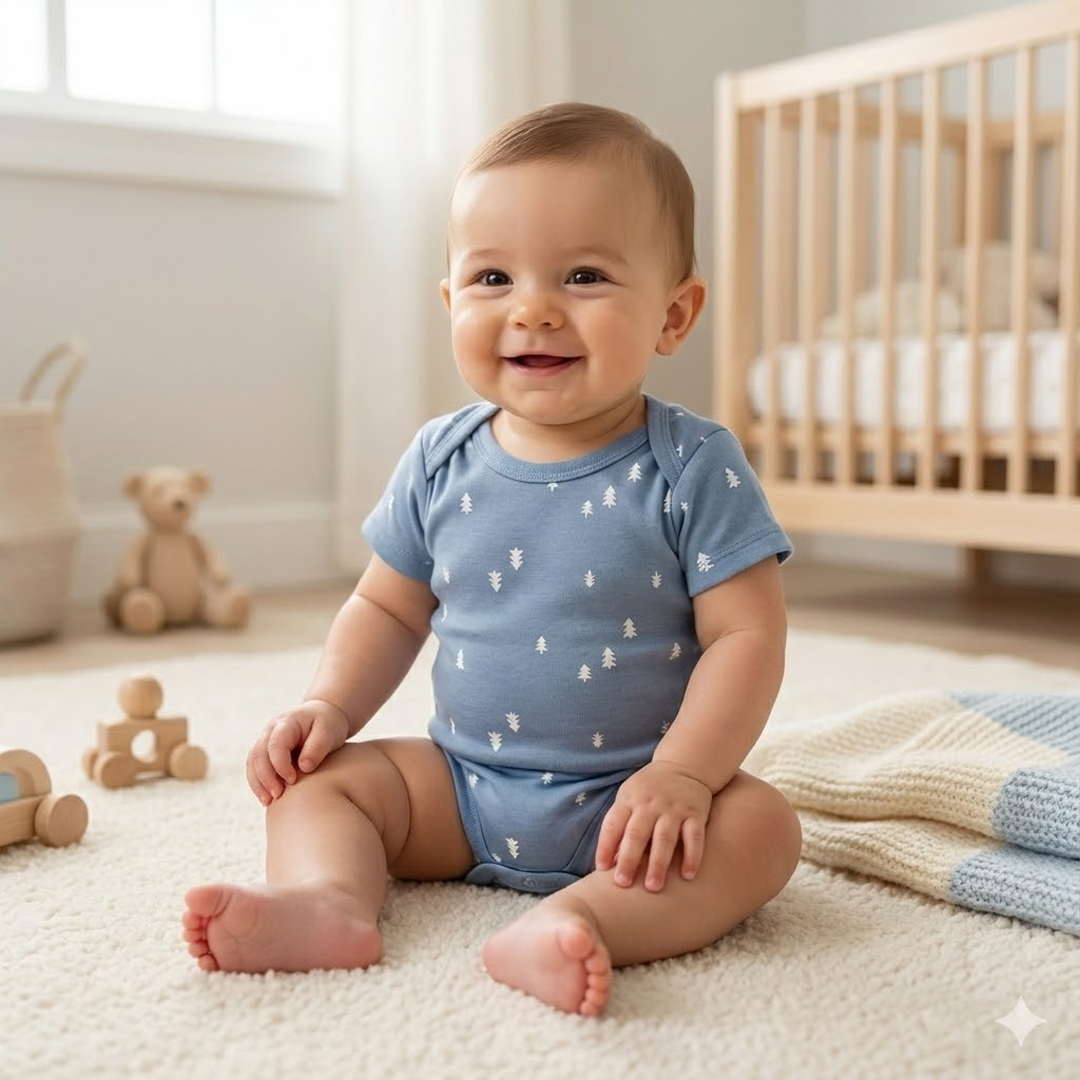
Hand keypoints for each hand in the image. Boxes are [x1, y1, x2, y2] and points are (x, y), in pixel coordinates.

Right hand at [246, 699, 349, 804]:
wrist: (323, 715)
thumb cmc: (328, 724)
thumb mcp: (329, 731)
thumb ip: (318, 746)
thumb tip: (304, 767)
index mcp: (287, 722)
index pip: (275, 744)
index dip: (280, 764)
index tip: (293, 780)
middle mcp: (271, 730)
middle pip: (258, 754)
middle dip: (266, 777)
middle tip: (278, 796)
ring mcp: (266, 740)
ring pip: (252, 762)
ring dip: (258, 783)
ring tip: (268, 802)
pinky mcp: (266, 751)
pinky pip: (255, 767)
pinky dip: (258, 783)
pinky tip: (267, 798)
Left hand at [594, 761, 712, 891]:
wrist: (683, 765)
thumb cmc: (648, 790)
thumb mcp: (629, 799)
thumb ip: (620, 828)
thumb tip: (609, 863)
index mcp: (629, 801)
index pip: (613, 824)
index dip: (606, 846)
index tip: (602, 870)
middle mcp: (650, 805)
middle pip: (637, 833)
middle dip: (629, 859)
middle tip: (623, 883)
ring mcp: (674, 809)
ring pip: (664, 837)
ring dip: (658, 863)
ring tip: (653, 887)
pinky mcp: (696, 814)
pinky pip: (694, 837)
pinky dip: (692, 856)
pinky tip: (688, 876)